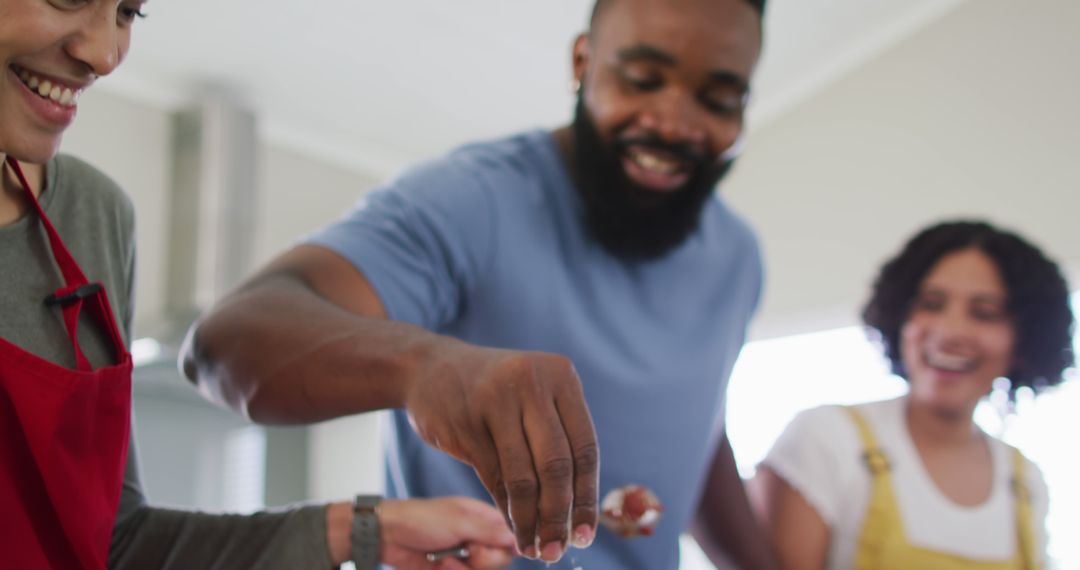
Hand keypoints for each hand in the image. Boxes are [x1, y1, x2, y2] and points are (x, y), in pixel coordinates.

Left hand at [380, 497, 515, 569]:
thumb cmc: (421, 519)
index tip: (495, 546)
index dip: (507, 546)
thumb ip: (490, 531)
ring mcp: (464, 555)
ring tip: (445, 560)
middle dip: (484, 560)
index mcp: (483, 518)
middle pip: (500, 559)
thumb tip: (519, 537)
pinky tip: (438, 565)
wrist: (387, 536)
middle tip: (468, 551)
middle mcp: (477, 537)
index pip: (511, 535)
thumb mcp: (459, 521)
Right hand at [405, 344, 599, 561]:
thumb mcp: (533, 395)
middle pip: (557, 465)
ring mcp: (497, 400)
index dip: (587, 496)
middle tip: (558, 549)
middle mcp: (532, 383)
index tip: (586, 534)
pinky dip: (506, 510)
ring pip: (523, 477)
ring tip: (534, 547)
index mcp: (561, 375)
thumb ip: (559, 436)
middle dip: (559, 515)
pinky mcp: (466, 422)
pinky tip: (513, 528)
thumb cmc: (494, 393)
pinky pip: (494, 478)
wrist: (429, 368)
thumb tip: (582, 510)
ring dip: (531, 521)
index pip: (585, 447)